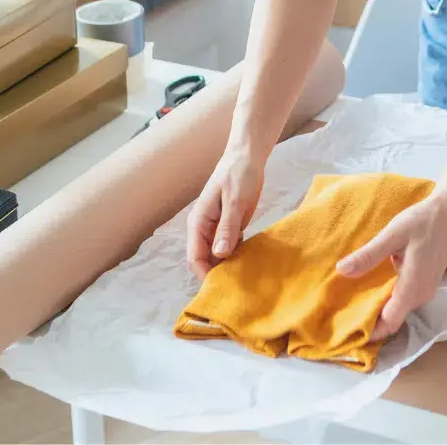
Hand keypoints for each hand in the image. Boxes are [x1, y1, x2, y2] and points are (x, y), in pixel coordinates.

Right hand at [186, 152, 263, 281]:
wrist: (246, 158)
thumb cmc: (238, 175)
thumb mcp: (235, 201)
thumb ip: (226, 227)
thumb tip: (219, 254)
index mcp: (199, 222)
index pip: (195, 257)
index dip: (206, 274)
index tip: (224, 289)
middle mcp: (204, 229)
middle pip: (204, 260)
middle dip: (217, 275)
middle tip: (239, 289)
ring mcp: (216, 229)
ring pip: (217, 257)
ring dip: (228, 268)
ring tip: (247, 281)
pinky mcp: (229, 228)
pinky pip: (229, 249)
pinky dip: (237, 257)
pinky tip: (252, 264)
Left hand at [336, 192, 446, 340]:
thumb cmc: (421, 222)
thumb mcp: (391, 235)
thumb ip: (368, 255)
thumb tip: (342, 270)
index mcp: (413, 287)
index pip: (390, 321)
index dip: (370, 331)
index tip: (347, 333)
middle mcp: (421, 294)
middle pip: (393, 317)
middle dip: (369, 321)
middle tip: (340, 317)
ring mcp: (424, 289)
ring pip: (398, 308)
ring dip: (377, 309)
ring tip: (347, 304)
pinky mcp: (424, 282)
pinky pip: (402, 298)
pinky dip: (385, 298)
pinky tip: (366, 287)